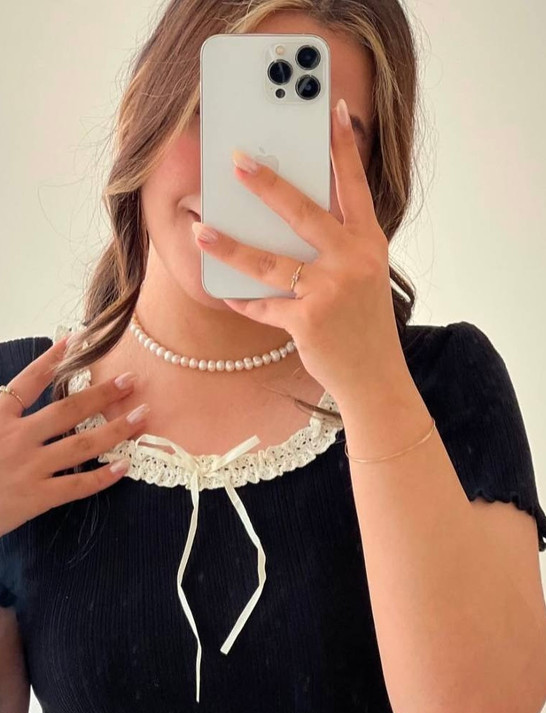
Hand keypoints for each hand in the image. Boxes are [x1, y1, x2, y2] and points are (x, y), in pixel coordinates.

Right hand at [0, 338, 149, 537]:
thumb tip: (14, 394)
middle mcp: (15, 436)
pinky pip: (76, 485)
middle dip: (103, 393)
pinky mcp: (35, 497)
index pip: (30, 380)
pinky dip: (102, 477)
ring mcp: (28, 467)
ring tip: (141, 417)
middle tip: (132, 380)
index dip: (54, 359)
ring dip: (115, 429)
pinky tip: (124, 466)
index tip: (77, 340)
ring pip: (82, 444)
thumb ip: (1, 407)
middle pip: (68, 409)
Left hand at [191, 98, 405, 400]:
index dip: (344, 148)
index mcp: (369, 244)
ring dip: (229, 246)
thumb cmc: (364, 325)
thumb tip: (284, 224)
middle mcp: (353, 261)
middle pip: (303, 213)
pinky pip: (264, 306)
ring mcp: (330, 292)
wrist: (375, 377)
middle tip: (237, 159)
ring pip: (268, 262)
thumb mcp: (363, 277)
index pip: (355, 187)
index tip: (333, 111)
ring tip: (200, 229)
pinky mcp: (308, 321)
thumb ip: (336, 247)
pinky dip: (244, 301)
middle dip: (267, 184)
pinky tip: (227, 294)